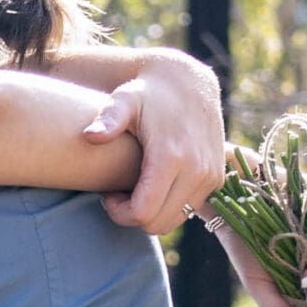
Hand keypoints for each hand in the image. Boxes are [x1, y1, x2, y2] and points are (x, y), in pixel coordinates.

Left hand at [85, 52, 224, 236]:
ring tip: (135, 187)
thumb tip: (90, 136)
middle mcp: (197, 171)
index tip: (108, 195)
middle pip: (158, 223)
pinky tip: (155, 185)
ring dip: (152, 212)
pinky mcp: (217, 179)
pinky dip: (170, 206)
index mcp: (172, 157)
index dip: (120, 213)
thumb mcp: (124, 99)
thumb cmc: (147, 93)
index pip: (143, 212)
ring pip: (174, 220)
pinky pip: (189, 210)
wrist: (188, 83)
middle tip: (118, 193)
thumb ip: (108, 118)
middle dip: (133, 215)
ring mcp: (211, 177)